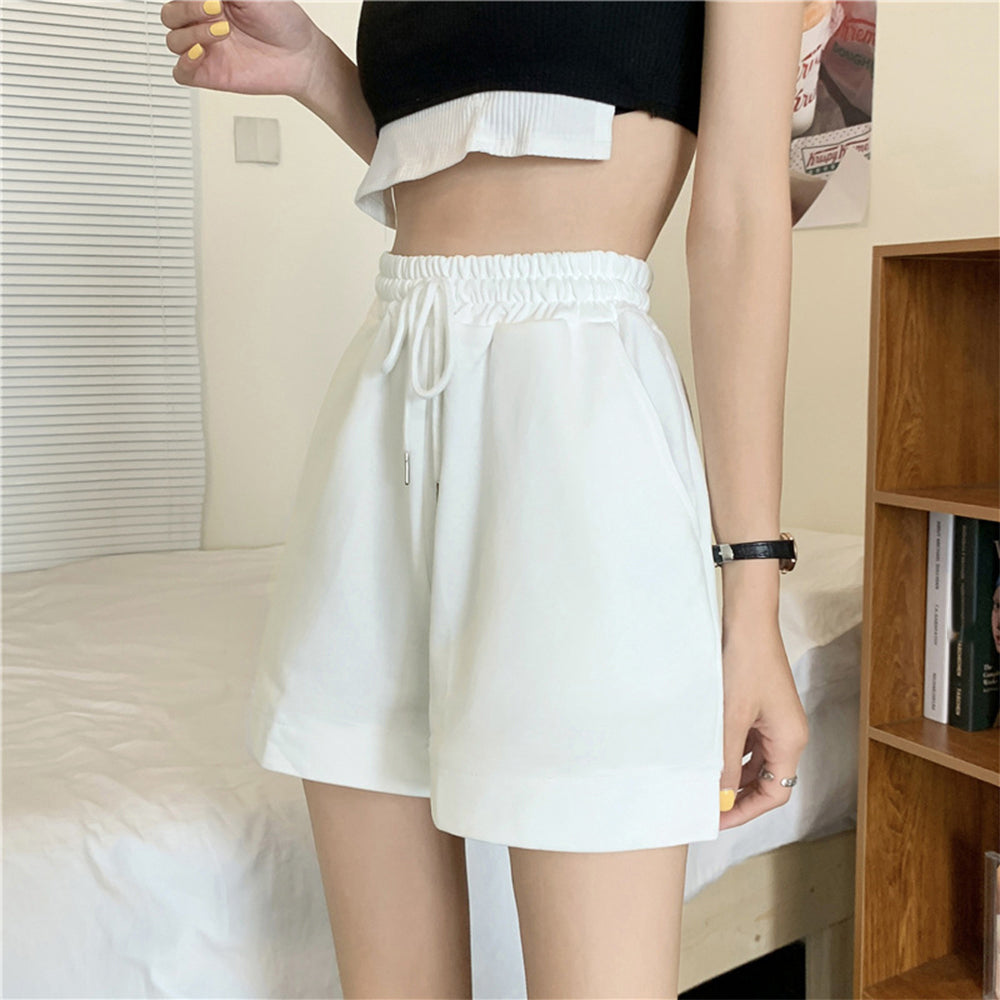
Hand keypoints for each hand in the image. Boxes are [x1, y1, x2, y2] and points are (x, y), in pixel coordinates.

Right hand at [161, 0, 324, 99]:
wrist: (302, 57)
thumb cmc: (284, 23)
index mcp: (211, 1)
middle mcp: (205, 23)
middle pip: (170, 16)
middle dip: (187, 9)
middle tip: (215, 10)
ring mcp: (207, 50)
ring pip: (173, 41)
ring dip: (192, 33)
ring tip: (222, 31)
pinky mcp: (211, 74)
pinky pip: (181, 73)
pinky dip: (184, 63)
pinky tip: (200, 53)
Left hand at [717, 618, 808, 830]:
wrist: (746, 619)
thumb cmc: (745, 662)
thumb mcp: (730, 717)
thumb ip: (724, 760)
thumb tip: (719, 797)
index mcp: (790, 739)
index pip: (774, 793)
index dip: (746, 811)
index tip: (718, 819)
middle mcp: (787, 733)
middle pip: (766, 780)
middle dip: (738, 797)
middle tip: (706, 807)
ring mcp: (774, 720)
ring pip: (754, 762)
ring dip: (731, 775)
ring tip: (702, 785)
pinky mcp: (760, 707)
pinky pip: (747, 742)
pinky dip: (729, 754)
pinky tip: (706, 756)